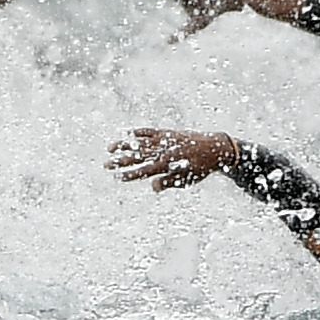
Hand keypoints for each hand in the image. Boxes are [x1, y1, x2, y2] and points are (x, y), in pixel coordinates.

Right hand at [108, 127, 237, 190]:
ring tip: (110, 148)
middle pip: (137, 156)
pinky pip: (150, 132)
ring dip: (124, 145)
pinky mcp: (168, 133)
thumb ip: (169, 183)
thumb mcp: (187, 180)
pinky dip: (139, 132)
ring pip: (140, 143)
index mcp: (167, 164)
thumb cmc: (200, 168)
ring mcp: (164, 140)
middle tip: (106, 164)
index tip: (117, 177)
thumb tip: (153, 187)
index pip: (143, 171)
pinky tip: (129, 134)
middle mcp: (163, 151)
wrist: (214, 148)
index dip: (129, 175)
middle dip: (120, 161)